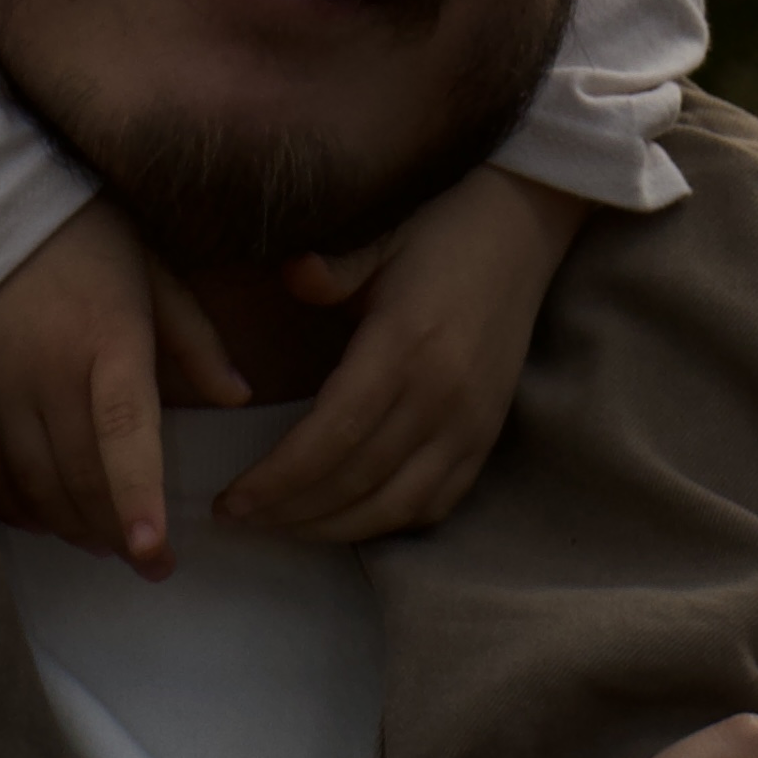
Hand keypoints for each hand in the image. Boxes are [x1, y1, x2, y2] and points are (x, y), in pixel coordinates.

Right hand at [0, 199, 249, 571]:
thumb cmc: (83, 233)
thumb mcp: (153, 270)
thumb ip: (195, 339)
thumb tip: (236, 397)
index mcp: (107, 341)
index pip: (124, 438)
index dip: (138, 502)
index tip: (154, 557)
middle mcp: (47, 372)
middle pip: (80, 479)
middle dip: (115, 533)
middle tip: (144, 559)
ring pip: (33, 486)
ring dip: (70, 527)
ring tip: (100, 542)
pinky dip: (18, 507)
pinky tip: (44, 516)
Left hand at [218, 168, 591, 545]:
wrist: (524, 228)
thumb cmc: (439, 230)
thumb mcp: (381, 235)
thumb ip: (332, 268)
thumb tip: (290, 276)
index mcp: (405, 345)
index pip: (331, 436)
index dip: (277, 479)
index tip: (232, 502)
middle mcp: (441, 395)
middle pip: (355, 480)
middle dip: (290, 511)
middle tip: (239, 519)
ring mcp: (471, 422)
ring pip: (395, 505)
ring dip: (333, 528)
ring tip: (283, 527)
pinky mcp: (488, 435)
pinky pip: (437, 502)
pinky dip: (388, 522)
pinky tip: (346, 520)